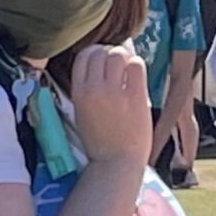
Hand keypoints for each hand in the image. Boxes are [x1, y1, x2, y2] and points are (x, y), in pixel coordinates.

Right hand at [70, 45, 152, 164]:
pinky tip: (137, 75)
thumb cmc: (101, 141)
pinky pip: (136, 66)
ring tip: (128, 67)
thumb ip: (90, 89)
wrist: (116, 163)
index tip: (102, 59)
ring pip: (118, 54)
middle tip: (118, 62)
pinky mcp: (135, 97)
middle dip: (110, 52)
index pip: (83, 57)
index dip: (94, 52)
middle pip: (101, 52)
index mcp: (78, 93)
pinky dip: (137, 64)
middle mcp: (94, 89)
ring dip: (125, 56)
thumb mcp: (84, 112)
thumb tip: (104, 62)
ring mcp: (115, 92)